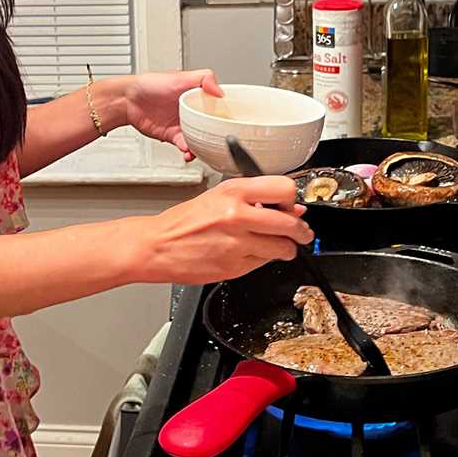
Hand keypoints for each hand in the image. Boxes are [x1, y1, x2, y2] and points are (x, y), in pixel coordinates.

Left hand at [122, 69, 222, 160]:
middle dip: (216, 135)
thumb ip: (203, 79)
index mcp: (196, 95)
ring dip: (203, 147)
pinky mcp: (172, 135)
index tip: (233, 122)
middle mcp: (190, 110)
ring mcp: (181, 124)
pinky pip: (185, 146)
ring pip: (199, 139)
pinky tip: (188, 151)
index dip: (225, 113)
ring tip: (203, 149)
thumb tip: (220, 90)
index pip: (216, 105)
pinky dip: (189, 151)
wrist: (127, 101)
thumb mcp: (180, 77)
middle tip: (221, 140)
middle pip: (210, 125)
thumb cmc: (149, 84)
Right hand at [126, 176, 311, 284]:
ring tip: (276, 246)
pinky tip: (248, 254)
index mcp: (233, 191)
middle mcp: (237, 215)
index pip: (284, 189)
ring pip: (283, 248)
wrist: (156, 247)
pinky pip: (263, 264)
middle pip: (291, 224)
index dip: (293, 200)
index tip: (293, 207)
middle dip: (301, 232)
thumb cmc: (183, 222)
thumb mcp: (218, 197)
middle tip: (301, 233)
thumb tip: (290, 208)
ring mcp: (237, 243)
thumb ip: (254, 200)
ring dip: (286, 249)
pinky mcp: (234, 267)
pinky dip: (262, 261)